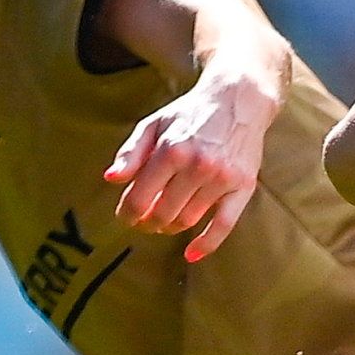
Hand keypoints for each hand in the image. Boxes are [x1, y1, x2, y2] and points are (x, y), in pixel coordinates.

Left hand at [103, 62, 278, 261]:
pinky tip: (191, 254)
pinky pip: (224, 225)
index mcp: (171, 149)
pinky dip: (206, 244)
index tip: (125, 217)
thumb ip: (131, 151)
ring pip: (187, 220)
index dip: (127, 213)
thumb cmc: (192, 113)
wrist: (239, 99)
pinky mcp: (242, 186)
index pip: (140, 197)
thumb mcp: (155, 123)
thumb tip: (111, 179)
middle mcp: (197, 165)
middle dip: (148, 222)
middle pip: (162, 213)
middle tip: (144, 221)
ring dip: (170, 227)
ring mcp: (221, 178)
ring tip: (164, 222)